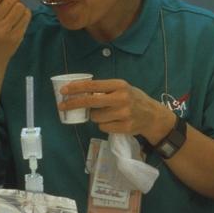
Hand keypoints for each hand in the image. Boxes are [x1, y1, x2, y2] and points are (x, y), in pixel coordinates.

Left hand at [59, 77, 174, 140]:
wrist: (152, 115)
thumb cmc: (133, 99)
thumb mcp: (122, 89)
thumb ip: (105, 90)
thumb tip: (79, 93)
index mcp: (120, 85)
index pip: (94, 86)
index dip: (77, 88)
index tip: (63, 90)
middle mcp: (122, 98)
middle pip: (91, 102)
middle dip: (73, 103)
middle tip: (61, 106)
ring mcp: (124, 114)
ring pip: (96, 117)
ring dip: (94, 116)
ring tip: (105, 113)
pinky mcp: (124, 127)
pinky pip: (103, 127)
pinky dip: (104, 125)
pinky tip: (113, 121)